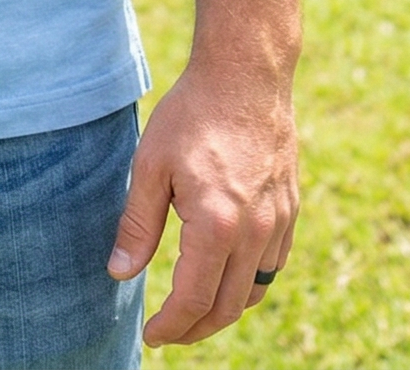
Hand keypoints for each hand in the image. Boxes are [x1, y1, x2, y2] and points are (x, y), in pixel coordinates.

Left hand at [106, 61, 297, 346]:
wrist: (245, 75)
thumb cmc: (192, 115)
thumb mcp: (150, 164)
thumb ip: (137, 226)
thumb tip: (119, 275)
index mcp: (216, 225)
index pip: (193, 301)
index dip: (171, 326)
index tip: (152, 334)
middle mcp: (254, 232)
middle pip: (227, 307)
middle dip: (195, 328)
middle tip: (169, 330)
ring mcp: (278, 223)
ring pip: (255, 292)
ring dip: (225, 310)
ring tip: (195, 309)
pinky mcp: (289, 210)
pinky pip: (274, 266)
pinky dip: (250, 283)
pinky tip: (227, 274)